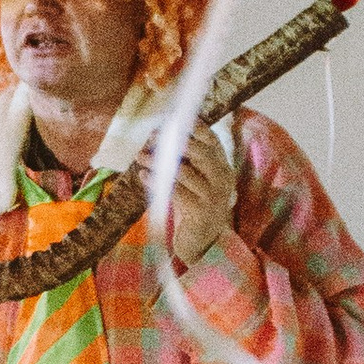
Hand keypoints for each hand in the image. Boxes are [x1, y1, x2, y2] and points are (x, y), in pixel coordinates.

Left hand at [141, 127, 234, 272]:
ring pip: (183, 172)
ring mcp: (213, 196)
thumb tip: (161, 138)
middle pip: (200, 153)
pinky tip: (144, 176)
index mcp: (223, 168)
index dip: (194, 128)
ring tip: (140, 156)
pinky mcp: (200, 212)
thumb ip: (188, 163)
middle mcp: (222, 179)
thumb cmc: (195, 208)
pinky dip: (157, 182)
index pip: (212, 141)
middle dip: (173, 142)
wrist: (203, 243)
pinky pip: (175, 192)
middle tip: (151, 138)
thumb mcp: (196, 182)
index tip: (173, 120)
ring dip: (158, 162)